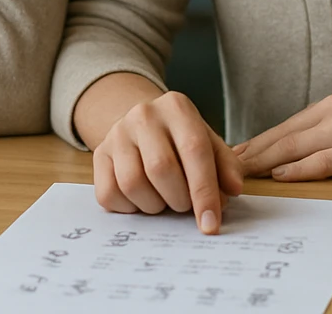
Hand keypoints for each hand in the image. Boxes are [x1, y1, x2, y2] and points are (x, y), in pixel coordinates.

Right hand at [93, 90, 242, 233]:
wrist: (144, 125)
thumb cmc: (182, 140)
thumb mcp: (209, 144)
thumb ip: (225, 166)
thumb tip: (232, 190)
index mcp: (177, 107)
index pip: (194, 151)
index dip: (204, 192)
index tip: (210, 224)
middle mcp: (144, 115)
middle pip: (160, 168)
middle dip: (178, 200)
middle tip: (185, 206)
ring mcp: (117, 133)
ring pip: (132, 183)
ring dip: (153, 205)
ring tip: (164, 201)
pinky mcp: (99, 154)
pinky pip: (109, 194)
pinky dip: (129, 208)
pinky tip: (141, 200)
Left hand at [235, 93, 331, 180]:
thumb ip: (331, 129)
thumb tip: (298, 150)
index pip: (284, 126)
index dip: (255, 141)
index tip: (229, 152)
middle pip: (281, 135)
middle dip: (248, 151)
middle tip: (217, 163)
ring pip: (294, 147)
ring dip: (263, 161)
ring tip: (237, 172)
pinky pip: (323, 161)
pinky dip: (299, 169)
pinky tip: (280, 176)